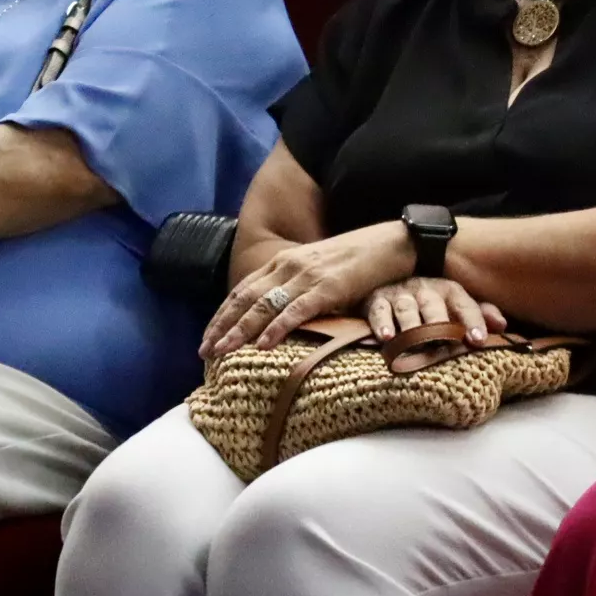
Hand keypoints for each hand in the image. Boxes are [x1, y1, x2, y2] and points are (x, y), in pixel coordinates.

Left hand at [201, 223, 410, 358]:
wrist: (391, 243)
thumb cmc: (358, 260)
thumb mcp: (320, 270)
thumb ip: (298, 286)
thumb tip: (279, 314)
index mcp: (285, 260)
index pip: (243, 289)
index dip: (223, 313)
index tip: (208, 336)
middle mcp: (290, 266)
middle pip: (246, 298)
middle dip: (222, 326)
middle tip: (204, 351)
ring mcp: (308, 276)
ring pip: (264, 306)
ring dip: (240, 330)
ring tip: (222, 352)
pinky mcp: (329, 287)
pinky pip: (297, 310)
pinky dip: (277, 328)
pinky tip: (263, 345)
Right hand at [363, 275, 507, 343]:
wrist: (388, 284)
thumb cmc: (429, 304)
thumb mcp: (454, 305)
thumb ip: (478, 314)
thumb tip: (502, 326)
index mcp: (448, 290)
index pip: (463, 304)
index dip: (472, 321)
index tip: (478, 340)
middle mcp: (425, 289)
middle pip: (434, 307)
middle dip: (441, 326)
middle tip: (447, 344)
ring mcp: (400, 294)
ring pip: (407, 310)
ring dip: (412, 328)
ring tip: (417, 344)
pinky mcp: (376, 301)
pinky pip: (379, 312)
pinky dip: (382, 324)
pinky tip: (387, 338)